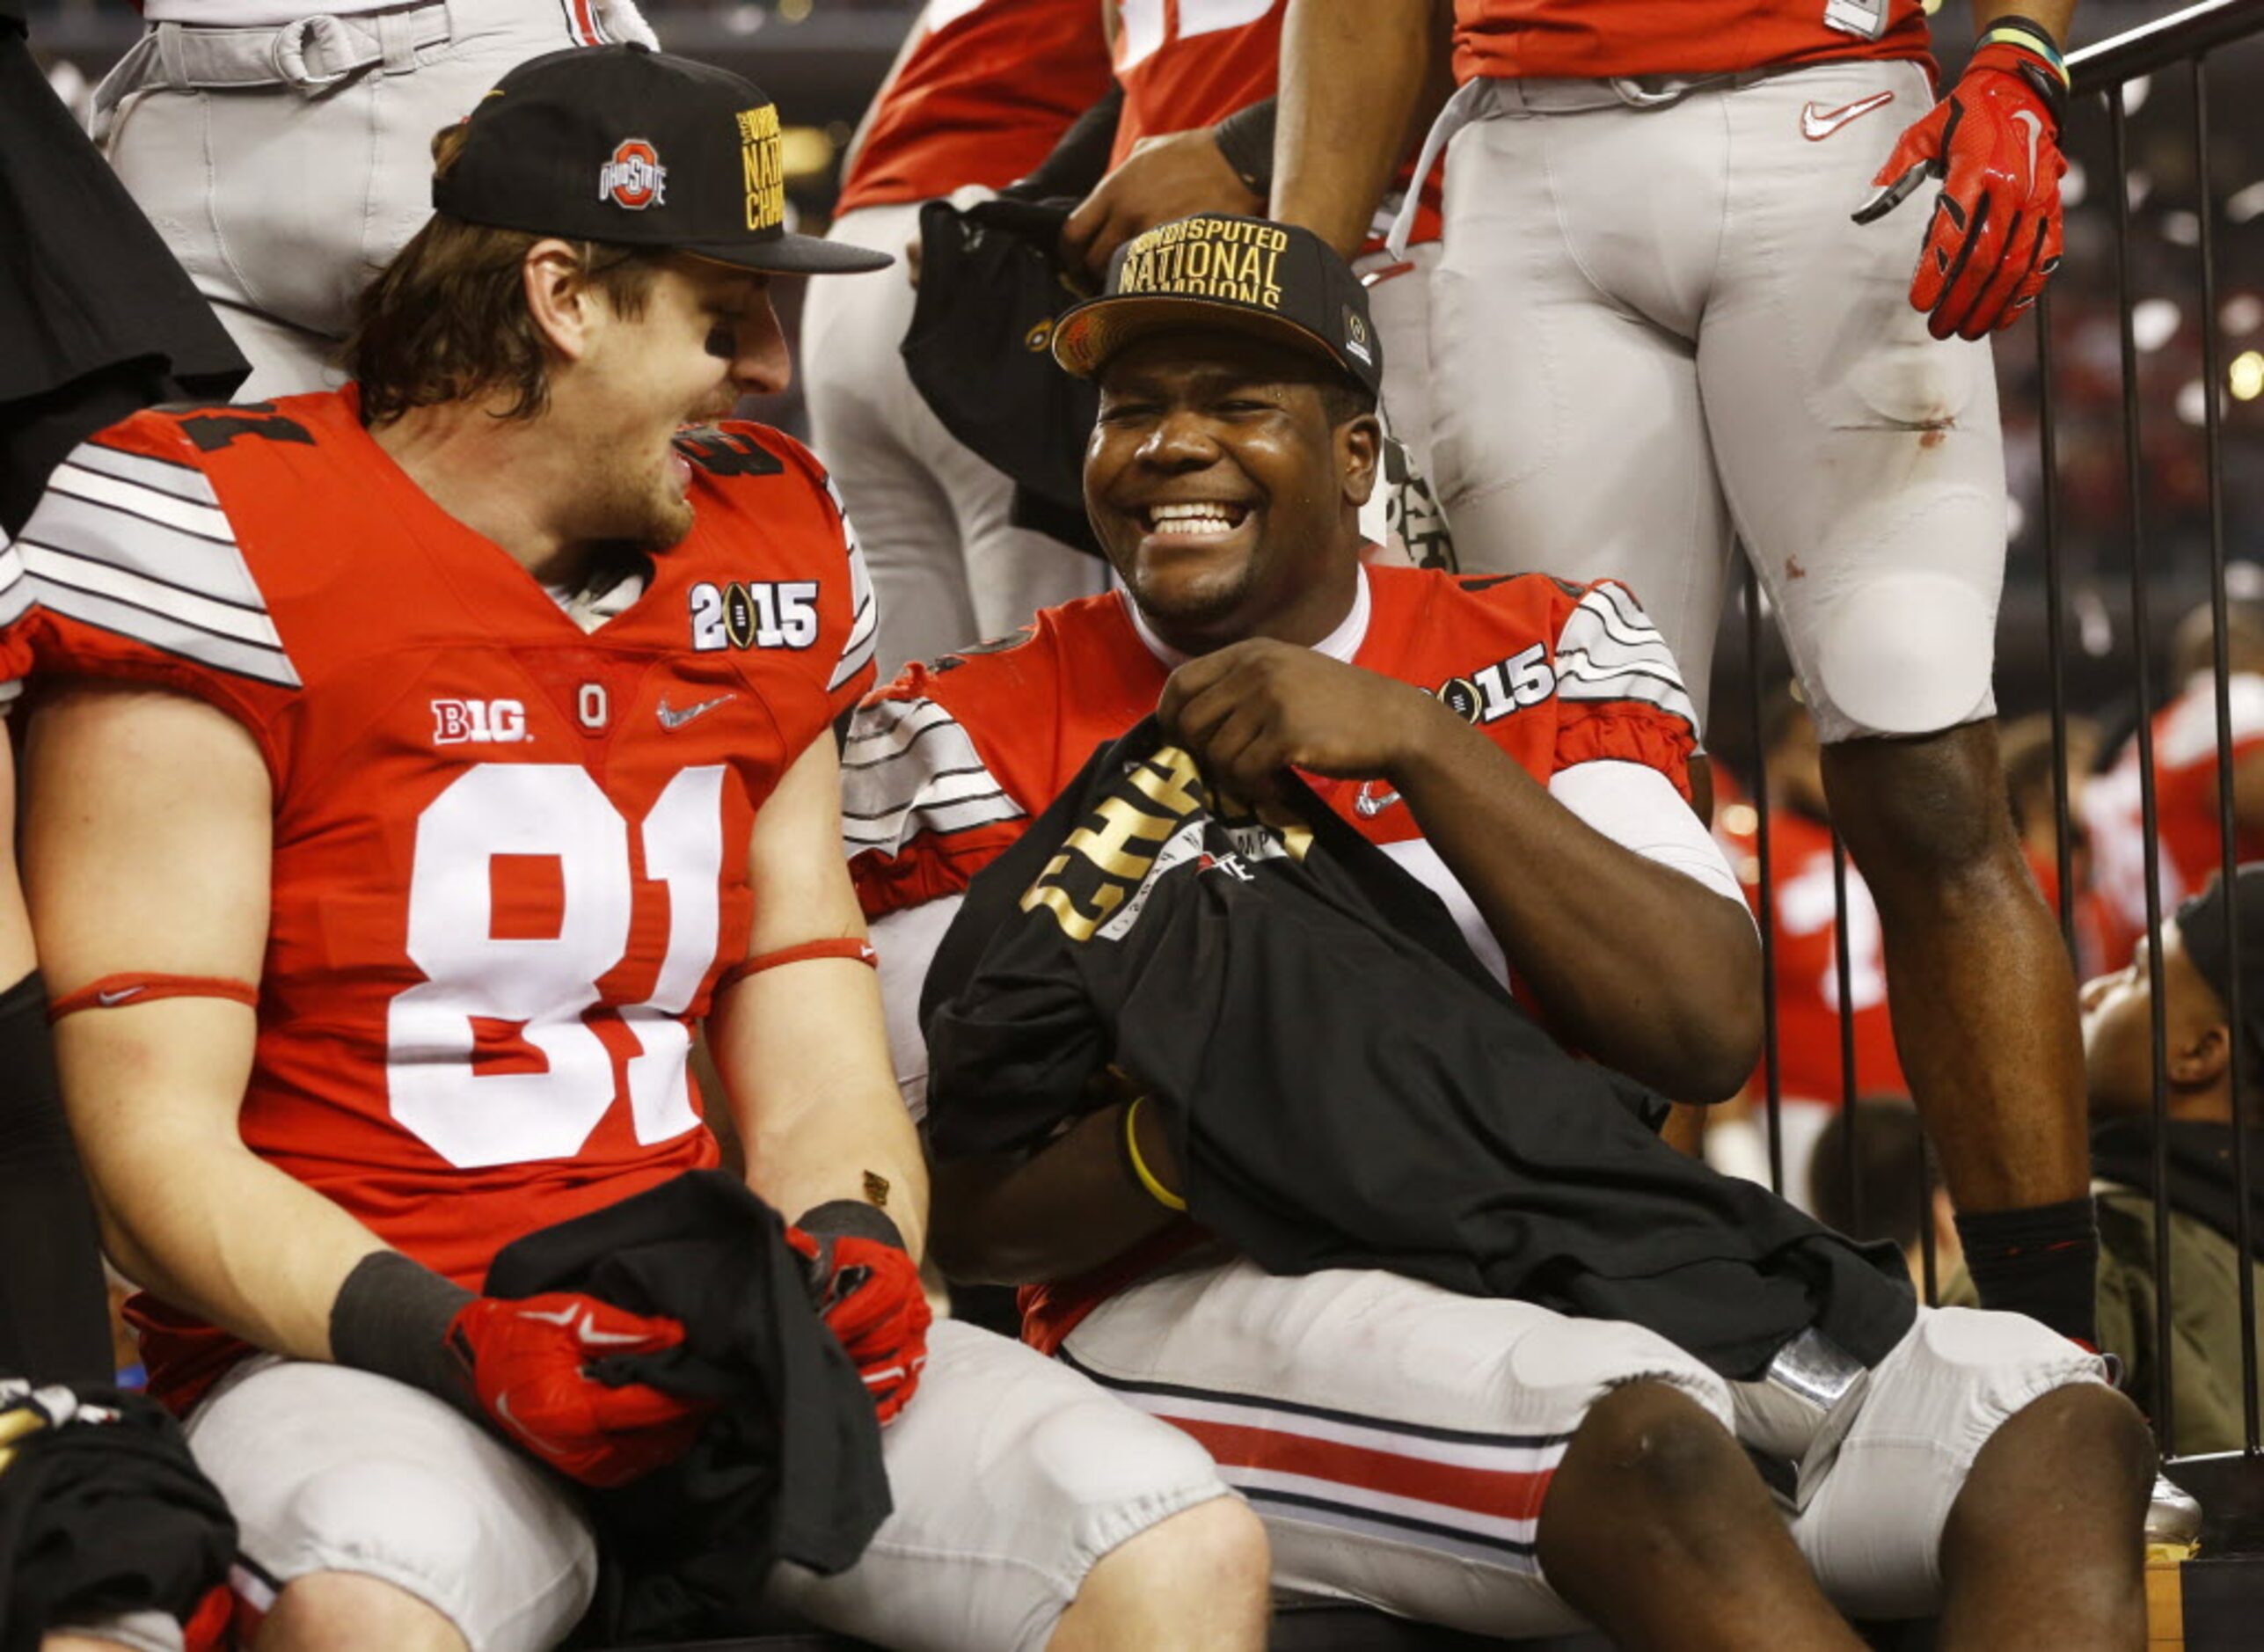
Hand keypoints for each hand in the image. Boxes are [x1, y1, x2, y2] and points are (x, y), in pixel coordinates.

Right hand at [447, 1292, 710, 1486]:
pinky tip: (671, 1413)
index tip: (714, 1372)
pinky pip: (634, 1462)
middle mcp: (577, 1450)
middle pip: (654, 1439)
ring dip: (676, 1429)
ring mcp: (580, 1465)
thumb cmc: (522, 1332)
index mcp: (572, 1412)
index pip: (646, 1407)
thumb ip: (625, 1330)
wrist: (478, 1361)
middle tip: (714, 1380)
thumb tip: (676, 1336)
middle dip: (687, 1411)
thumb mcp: (572, 1317)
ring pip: (649, 1456)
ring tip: (697, 1393)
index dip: (685, 1390)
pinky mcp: (582, 1469)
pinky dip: (657, 1440)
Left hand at [788, 1201, 931, 1423]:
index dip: (853, 1315)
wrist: (853, 1281)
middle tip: (825, 1358)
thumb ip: (807, 1252)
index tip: (823, 1327)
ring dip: (870, 1378)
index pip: (884, 1293)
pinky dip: (886, 1400)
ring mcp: (916, 1335)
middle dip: (857, 1349)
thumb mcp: (820, 1255)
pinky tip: (862, 1407)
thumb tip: (794, 1243)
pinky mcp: (913, 1362)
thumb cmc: (834, 1270)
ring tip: (839, 1382)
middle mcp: (914, 1301)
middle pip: (893, 1333)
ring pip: (902, 1363)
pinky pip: (907, 1386)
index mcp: (895, 1269)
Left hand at [1061, 130, 1263, 282]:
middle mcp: (1128, 213)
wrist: (1237, 160)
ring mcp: (1153, 233)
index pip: (1074, 233)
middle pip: (1094, 261)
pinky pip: (1153, 276)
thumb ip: (1119, 174)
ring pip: (1123, 273)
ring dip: (1125, 279)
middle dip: (1096, 273)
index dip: (1070, 255)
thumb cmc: (1194, 152)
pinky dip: (1152, 280)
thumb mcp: (1146, 149)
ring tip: (1135, 278)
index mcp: (1114, 189)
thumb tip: (1106, 194)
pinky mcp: (1178, 249)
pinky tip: (1160, 278)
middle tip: (1106, 277)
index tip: (1076, 264)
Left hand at [1157, 639, 1459, 804]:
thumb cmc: (1341, 707)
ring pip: (1216, 753)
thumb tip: (1185, 724)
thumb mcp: (1288, 676)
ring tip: (1264, 779)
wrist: (1396, 723)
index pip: (1181, 681)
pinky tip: (1279, 788)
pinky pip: (1243, 772)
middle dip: (1202, 755)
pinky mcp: (1287, 733)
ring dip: (1235, 778)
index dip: (1170, 717)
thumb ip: (1241, 687)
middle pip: (1190, 722)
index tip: (1180, 742)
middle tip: (1231, 769)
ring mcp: (1270, 699)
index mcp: (1251, 651)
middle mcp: (1256, 669)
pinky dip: (1256, 790)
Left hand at [1853, 37, 2065, 338]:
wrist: (2021, 91)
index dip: (1935, 272)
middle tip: (1937, 328)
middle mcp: (2011, 187)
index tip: (1918, 302)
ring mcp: (2036, 199)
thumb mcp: (1921, 135)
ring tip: (1967, 331)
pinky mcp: (2052, 207)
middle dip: (1960, 299)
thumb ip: (1894, 175)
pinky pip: (2045, 256)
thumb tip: (1862, 211)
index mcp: (1975, 168)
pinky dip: (2026, 291)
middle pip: (1985, 258)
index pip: (1953, 231)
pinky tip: (2005, 315)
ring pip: (2016, 265)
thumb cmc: (1963, 116)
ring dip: (1991, 304)